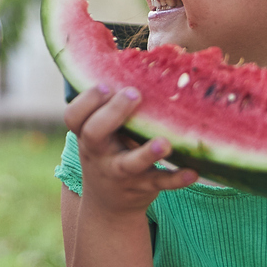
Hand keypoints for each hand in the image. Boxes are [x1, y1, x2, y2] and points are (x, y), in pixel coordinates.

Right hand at [66, 84, 196, 222]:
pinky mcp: (142, 187)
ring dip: (146, 153)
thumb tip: (138, 61)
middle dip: (112, 113)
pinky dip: (176, 179)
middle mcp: (98, 154)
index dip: (86, 101)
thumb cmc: (108, 152)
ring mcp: (119, 173)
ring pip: (128, 164)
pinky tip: (194, 172)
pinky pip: (160, 183)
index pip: (73, 117)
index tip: (106, 85)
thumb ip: (110, 108)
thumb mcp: (100, 133)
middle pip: (94, 134)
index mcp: (86, 135)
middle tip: (133, 94)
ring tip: (164, 143)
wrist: (108, 205)